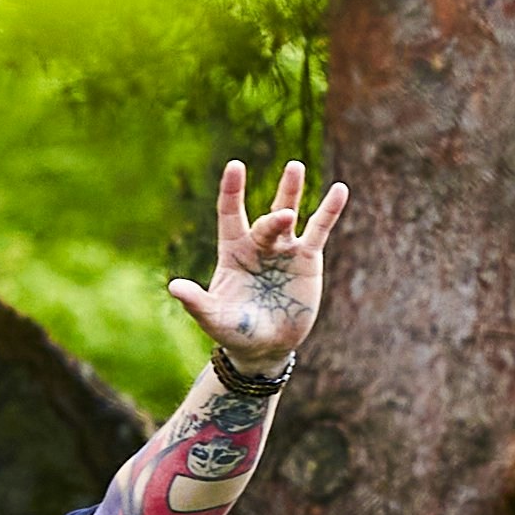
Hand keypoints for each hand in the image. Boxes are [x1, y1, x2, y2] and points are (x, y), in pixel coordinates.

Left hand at [162, 158, 351, 376]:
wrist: (266, 348)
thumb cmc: (235, 332)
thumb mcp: (215, 318)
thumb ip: (197, 303)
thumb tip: (174, 288)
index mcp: (233, 252)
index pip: (230, 214)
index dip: (232, 191)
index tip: (235, 166)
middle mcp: (258, 245)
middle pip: (266, 220)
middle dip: (275, 218)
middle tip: (284, 217)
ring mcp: (284, 249)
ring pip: (289, 213)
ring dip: (291, 191)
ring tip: (293, 167)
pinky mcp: (307, 259)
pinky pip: (319, 230)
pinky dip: (329, 210)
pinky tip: (340, 190)